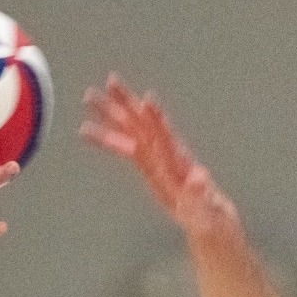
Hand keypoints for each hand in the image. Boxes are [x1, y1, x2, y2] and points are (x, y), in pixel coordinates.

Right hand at [81, 74, 239, 239]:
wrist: (203, 214)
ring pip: (129, 129)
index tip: (145, 101)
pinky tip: (89, 130)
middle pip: (142, 123)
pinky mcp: (145, 164)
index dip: (156, 118)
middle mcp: (164, 151)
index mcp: (179, 160)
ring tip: (89, 97)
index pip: (165, 135)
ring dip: (110, 113)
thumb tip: (200, 179)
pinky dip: (107, 137)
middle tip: (110, 82)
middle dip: (126, 102)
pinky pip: (122, 147)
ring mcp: (153, 156)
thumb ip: (200, 192)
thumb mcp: (205, 205)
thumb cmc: (208, 211)